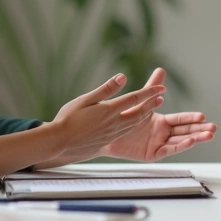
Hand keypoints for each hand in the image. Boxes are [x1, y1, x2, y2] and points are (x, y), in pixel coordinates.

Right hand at [44, 73, 165, 165]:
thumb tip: (122, 77)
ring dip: (145, 114)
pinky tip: (134, 122)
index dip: (149, 92)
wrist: (59, 143)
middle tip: (161, 97)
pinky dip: (135, 124)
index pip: (135, 99)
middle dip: (151, 104)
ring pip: (134, 124)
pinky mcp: (108, 141)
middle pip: (139, 113)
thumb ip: (105, 89)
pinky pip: (126, 131)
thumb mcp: (85, 99)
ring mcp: (112, 134)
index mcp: (109, 111)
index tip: (161, 87)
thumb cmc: (68, 118)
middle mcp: (114, 123)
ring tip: (152, 108)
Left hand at [101, 68, 217, 161]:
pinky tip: (190, 141)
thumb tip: (161, 69)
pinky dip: (180, 146)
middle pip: (185, 131)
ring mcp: (159, 144)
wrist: (105, 132)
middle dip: (200, 130)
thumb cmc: (121, 117)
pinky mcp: (152, 153)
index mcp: (162, 122)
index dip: (191, 118)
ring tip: (209, 135)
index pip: (180, 120)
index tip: (203, 116)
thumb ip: (151, 87)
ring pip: (181, 141)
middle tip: (214, 128)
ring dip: (195, 138)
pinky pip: (168, 149)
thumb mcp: (140, 101)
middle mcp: (163, 133)